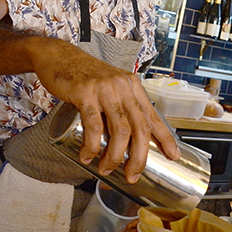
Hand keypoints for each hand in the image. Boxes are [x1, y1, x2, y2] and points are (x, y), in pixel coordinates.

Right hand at [29, 39, 179, 180]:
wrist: (58, 56)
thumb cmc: (84, 77)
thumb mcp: (110, 87)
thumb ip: (121, 106)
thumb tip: (128, 137)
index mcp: (133, 87)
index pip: (153, 116)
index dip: (165, 138)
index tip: (173, 155)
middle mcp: (124, 87)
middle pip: (140, 127)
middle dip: (139, 156)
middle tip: (132, 175)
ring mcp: (105, 89)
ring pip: (120, 129)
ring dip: (115, 155)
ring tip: (106, 169)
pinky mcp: (85, 92)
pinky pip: (94, 124)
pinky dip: (92, 145)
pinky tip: (87, 156)